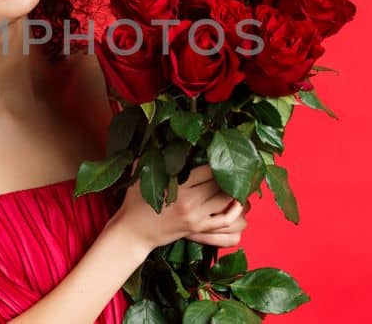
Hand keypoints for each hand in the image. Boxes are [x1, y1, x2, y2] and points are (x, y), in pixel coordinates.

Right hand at [108, 164, 247, 249]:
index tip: (220, 151)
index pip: (207, 170)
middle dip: (229, 172)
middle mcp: (190, 202)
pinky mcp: (198, 228)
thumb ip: (152, 158)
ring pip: (225, 200)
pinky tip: (238, 201)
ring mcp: (196, 217)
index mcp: (177, 187)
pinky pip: (225, 220)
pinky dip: (235, 210)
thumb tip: (161, 138)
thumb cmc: (134, 203)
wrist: (133, 233)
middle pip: (219, 184)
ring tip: (238, 178)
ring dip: (234, 188)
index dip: (217, 159)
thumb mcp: (140, 176)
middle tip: (235, 163)